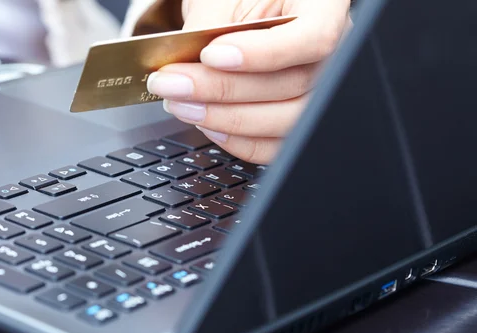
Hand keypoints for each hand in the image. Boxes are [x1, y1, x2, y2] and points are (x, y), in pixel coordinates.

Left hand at [146, 0, 351, 163]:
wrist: (244, 10)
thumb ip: (209, 24)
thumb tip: (183, 64)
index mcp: (325, 8)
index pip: (314, 38)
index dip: (264, 53)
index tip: (212, 55)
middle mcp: (331, 54)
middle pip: (293, 85)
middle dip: (223, 89)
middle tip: (173, 84)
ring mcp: (316, 92)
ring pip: (285, 122)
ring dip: (226, 118)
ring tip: (181, 104)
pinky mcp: (292, 120)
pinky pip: (275, 145)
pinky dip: (237, 141)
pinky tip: (206, 123)